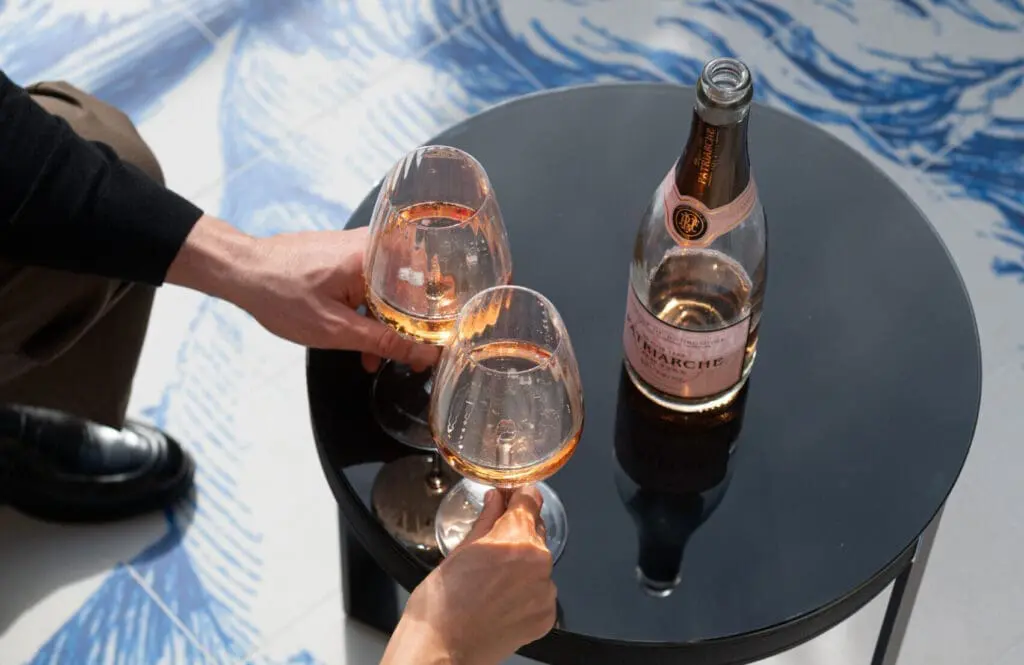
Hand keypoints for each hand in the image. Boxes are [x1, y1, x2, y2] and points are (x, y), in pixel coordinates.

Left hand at [167, 216, 438, 368]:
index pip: (425, 290)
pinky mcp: (344, 256)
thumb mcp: (335, 329)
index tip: (433, 351)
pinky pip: (372, 284)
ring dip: (387, 324)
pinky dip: (370, 310)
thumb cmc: (280, 294)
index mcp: (375, 257)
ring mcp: (357, 249)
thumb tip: (422, 355)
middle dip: (410, 328)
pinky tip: (360, 336)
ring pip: (390, 290)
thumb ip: (383, 342)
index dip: (434, 325)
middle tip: (407, 359)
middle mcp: (372, 246)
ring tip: (375, 358)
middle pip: (411, 289)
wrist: (240, 271)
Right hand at [382, 487, 556, 664]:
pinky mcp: (546, 616)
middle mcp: (538, 563)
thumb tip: (496, 500)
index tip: (509, 499)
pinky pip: (540, 593)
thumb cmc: (442, 605)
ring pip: (537, 564)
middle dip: (516, 534)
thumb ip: (486, 520)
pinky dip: (525, 594)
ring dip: (521, 567)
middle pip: (535, 532)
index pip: (531, 499)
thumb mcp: (460, 550)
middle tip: (489, 550)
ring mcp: (545, 592)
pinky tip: (500, 601)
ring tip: (491, 583)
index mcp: (516, 539)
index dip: (517, 496)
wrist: (441, 649)